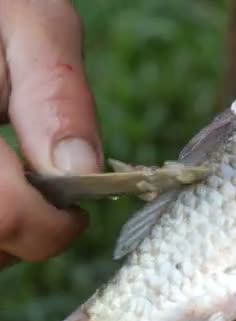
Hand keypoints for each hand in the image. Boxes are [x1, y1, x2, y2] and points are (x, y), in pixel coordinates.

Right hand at [0, 1, 101, 267]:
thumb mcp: (30, 24)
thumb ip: (55, 95)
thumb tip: (81, 169)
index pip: (5, 215)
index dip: (52, 226)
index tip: (76, 212)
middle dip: (30, 232)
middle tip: (47, 199)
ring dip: (5, 235)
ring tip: (16, 187)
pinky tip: (1, 190)